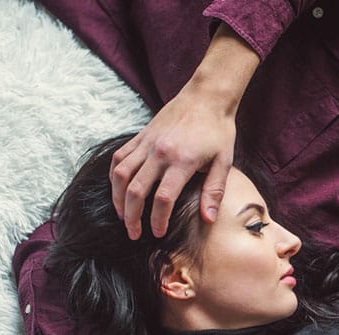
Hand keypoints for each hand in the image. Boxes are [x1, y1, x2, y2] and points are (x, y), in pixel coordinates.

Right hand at [110, 81, 235, 238]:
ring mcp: (147, 143)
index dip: (157, 220)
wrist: (206, 96)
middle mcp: (159, 152)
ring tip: (122, 216)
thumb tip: (208, 219)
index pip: (163, 198)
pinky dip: (114, 176)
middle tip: (134, 233)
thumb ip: (214, 191)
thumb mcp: (224, 161)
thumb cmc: (218, 130)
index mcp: (182, 161)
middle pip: (135, 190)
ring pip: (121, 175)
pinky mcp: (140, 136)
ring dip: (118, 199)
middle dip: (131, 216)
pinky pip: (119, 158)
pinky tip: (118, 190)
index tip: (157, 233)